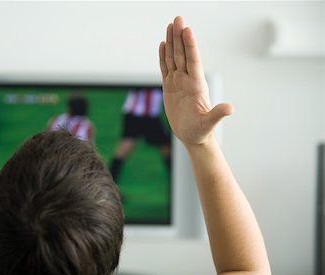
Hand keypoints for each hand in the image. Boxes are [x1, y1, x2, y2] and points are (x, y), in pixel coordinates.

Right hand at [159, 16, 232, 145]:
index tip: (187, 30)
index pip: (193, 61)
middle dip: (180, 37)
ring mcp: (178, 82)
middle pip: (182, 54)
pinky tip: (163, 45)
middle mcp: (188, 80)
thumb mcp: (208, 124)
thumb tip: (230, 108)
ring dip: (172, 42)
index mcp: (197, 85)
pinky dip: (163, 56)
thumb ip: (218, 114)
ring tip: (170, 26)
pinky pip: (166, 68)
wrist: (193, 137)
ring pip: (174, 58)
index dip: (190, 46)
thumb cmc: (201, 132)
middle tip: (177, 19)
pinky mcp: (170, 87)